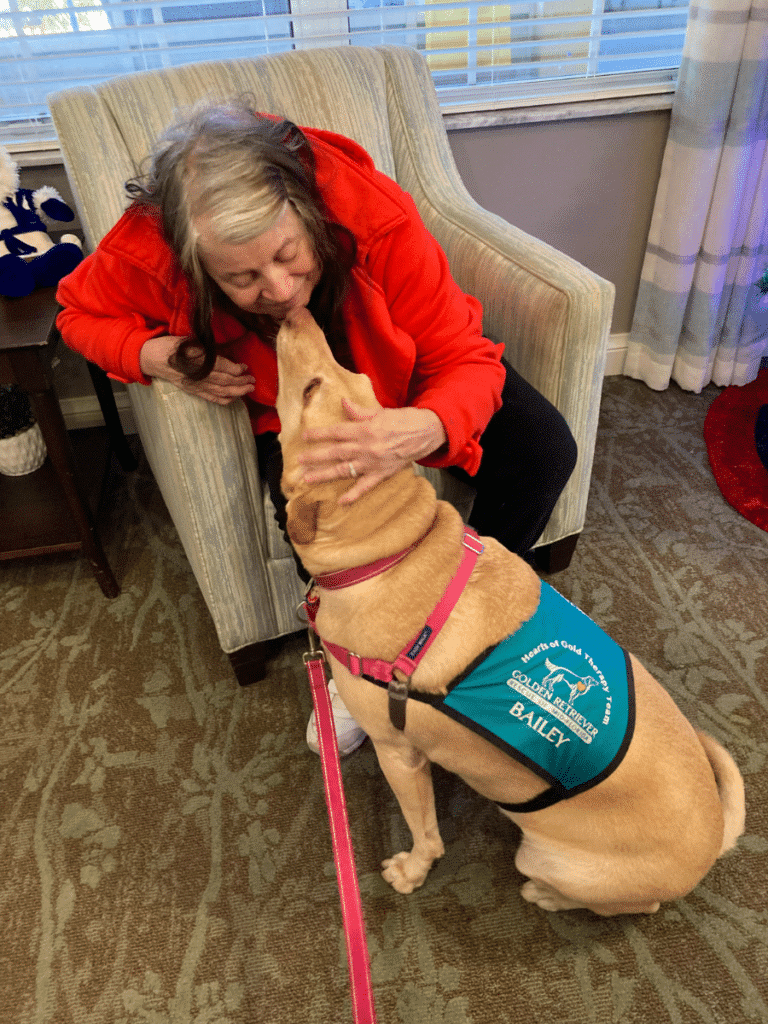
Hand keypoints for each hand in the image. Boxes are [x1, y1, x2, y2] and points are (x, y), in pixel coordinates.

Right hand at [139, 335, 254, 404]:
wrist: (150, 358)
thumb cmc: (169, 346)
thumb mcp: (186, 341)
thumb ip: (204, 348)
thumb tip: (223, 351)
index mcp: (195, 361)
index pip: (220, 367)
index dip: (235, 368)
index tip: (245, 367)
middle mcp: (197, 375)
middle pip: (223, 381)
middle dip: (240, 382)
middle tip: (253, 380)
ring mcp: (195, 385)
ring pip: (219, 391)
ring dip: (236, 391)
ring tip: (249, 389)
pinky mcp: (192, 390)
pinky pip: (210, 397)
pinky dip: (223, 399)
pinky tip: (234, 399)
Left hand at [299, 399, 446, 502]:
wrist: (426, 433)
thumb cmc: (404, 421)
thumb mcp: (380, 412)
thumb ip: (360, 411)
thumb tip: (344, 403)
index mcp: (364, 429)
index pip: (336, 432)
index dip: (319, 434)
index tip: (304, 437)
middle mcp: (365, 447)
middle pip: (335, 452)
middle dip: (315, 456)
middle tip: (299, 461)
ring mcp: (373, 462)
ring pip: (344, 470)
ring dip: (325, 475)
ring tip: (308, 479)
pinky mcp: (382, 474)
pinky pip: (365, 487)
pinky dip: (353, 495)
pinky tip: (341, 502)